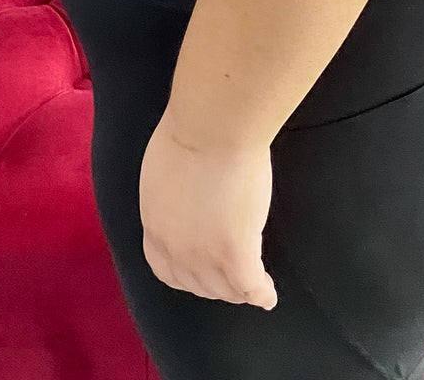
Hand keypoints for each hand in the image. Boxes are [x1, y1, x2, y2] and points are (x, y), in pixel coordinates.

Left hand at [138, 113, 278, 309]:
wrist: (212, 128)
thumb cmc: (192, 130)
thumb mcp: (165, 168)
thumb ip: (173, 193)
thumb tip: (186, 194)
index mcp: (155, 224)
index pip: (166, 269)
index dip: (185, 276)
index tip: (199, 275)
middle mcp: (175, 249)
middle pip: (196, 284)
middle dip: (214, 286)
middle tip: (231, 280)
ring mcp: (204, 255)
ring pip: (224, 290)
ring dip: (237, 291)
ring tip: (252, 287)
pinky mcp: (235, 254)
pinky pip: (250, 287)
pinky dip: (261, 294)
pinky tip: (268, 294)